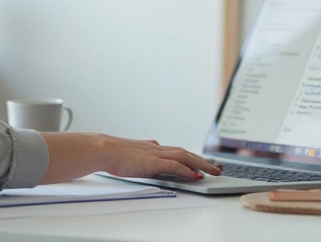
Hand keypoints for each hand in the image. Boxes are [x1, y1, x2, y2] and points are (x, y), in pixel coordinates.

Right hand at [37, 132, 221, 184]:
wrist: (104, 149)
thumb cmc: (113, 153)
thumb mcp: (132, 154)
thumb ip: (143, 154)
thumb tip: (149, 155)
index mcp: (152, 147)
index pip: (177, 151)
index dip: (191, 157)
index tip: (201, 163)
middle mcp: (158, 148)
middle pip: (186, 152)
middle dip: (203, 160)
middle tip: (216, 168)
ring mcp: (157, 154)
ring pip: (186, 156)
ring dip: (201, 164)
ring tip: (213, 171)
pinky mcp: (154, 162)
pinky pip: (176, 165)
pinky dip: (187, 169)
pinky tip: (196, 175)